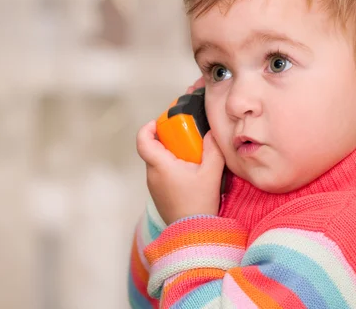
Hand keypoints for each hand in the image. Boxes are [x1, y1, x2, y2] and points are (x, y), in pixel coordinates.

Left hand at [136, 77, 222, 224]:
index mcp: (160, 166)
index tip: (160, 123)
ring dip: (171, 156)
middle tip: (186, 138)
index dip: (148, 128)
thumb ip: (213, 149)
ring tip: (191, 157)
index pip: (143, 141)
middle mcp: (152, 175)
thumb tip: (212, 133)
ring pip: (157, 163)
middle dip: (167, 140)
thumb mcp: (211, 173)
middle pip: (152, 150)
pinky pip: (161, 174)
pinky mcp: (159, 195)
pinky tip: (189, 174)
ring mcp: (153, 186)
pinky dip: (172, 168)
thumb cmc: (199, 203)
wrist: (193, 233)